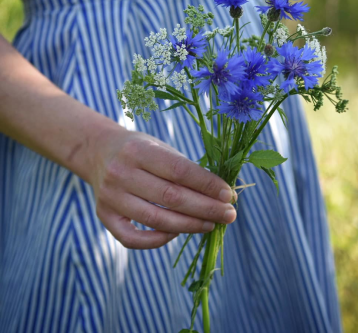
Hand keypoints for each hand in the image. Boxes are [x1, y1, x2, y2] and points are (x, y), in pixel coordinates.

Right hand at [90, 128, 236, 249]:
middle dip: (206, 208)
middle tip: (229, 215)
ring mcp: (110, 197)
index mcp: (138, 150)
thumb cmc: (139, 149)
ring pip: (156, 220)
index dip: (207, 185)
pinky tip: (178, 234)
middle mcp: (120, 173)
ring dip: (189, 225)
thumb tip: (219, 195)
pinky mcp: (104, 216)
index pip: (179, 171)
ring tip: (211, 224)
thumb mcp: (160, 147)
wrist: (98, 152)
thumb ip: (184, 170)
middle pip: (171, 198)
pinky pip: (133, 239)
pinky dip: (158, 240)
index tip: (229, 195)